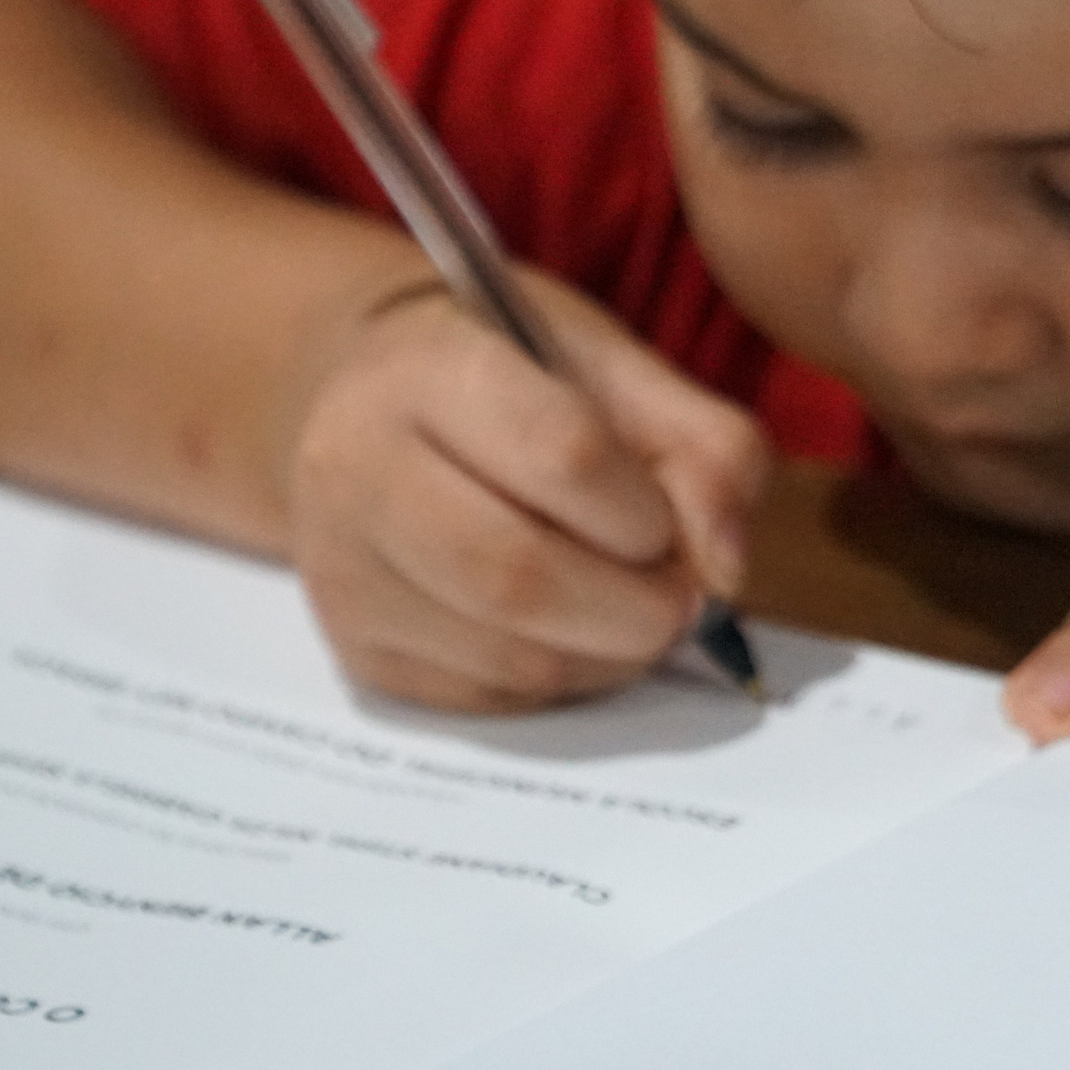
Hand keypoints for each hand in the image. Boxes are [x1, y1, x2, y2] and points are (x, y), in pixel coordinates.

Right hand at [286, 269, 768, 711]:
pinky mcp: (357, 651)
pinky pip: (489, 700)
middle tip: (678, 597)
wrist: (388, 408)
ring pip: (510, 656)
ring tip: (630, 610)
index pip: (563, 455)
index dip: (645, 510)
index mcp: (431, 369)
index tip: (664, 521)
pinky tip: (573, 635)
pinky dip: (563, 683)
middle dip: (637, 608)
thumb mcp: (622, 371)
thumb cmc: (521, 382)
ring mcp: (343, 570)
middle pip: (519, 577)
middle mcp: (357, 467)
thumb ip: (707, 448)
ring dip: (609, 655)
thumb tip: (726, 568)